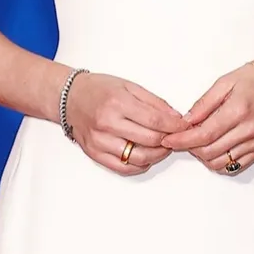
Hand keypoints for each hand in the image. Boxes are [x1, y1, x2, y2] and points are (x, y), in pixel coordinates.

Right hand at [62, 71, 184, 175]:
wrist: (69, 98)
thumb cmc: (98, 90)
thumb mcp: (129, 86)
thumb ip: (154, 102)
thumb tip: (175, 118)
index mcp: (118, 103)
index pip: (155, 121)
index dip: (175, 127)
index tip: (184, 127)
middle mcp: (107, 123)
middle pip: (150, 140)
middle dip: (169, 140)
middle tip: (175, 137)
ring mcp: (100, 141)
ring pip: (139, 158)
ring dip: (157, 155)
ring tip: (162, 147)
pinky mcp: (95, 154)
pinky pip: (123, 168)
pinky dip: (140, 165)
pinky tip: (145, 156)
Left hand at [161, 57, 253, 174]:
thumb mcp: (226, 81)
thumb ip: (204, 103)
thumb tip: (186, 121)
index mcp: (238, 111)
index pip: (204, 135)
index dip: (183, 140)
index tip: (169, 140)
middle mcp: (249, 130)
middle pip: (210, 151)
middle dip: (190, 148)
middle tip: (182, 138)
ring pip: (221, 162)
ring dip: (204, 157)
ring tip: (199, 143)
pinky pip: (235, 165)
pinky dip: (220, 162)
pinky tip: (214, 150)